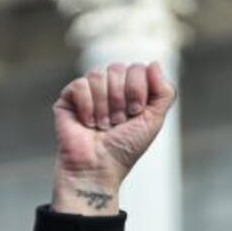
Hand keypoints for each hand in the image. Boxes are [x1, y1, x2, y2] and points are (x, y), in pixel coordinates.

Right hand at [51, 62, 176, 214]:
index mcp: (130, 89)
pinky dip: (87, 106)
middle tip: (118, 122)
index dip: (138, 90)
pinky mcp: (68, 98)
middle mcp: (109, 87)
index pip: (137, 68)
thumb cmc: (125, 148)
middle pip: (118, 68)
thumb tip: (154, 63)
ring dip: (105, 106)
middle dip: (121, 98)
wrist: (99, 168)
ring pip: (98, 75)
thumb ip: (164, 92)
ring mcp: (88, 91)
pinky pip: (79, 84)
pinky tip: (87, 122)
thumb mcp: (154, 120)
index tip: (135, 113)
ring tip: (103, 125)